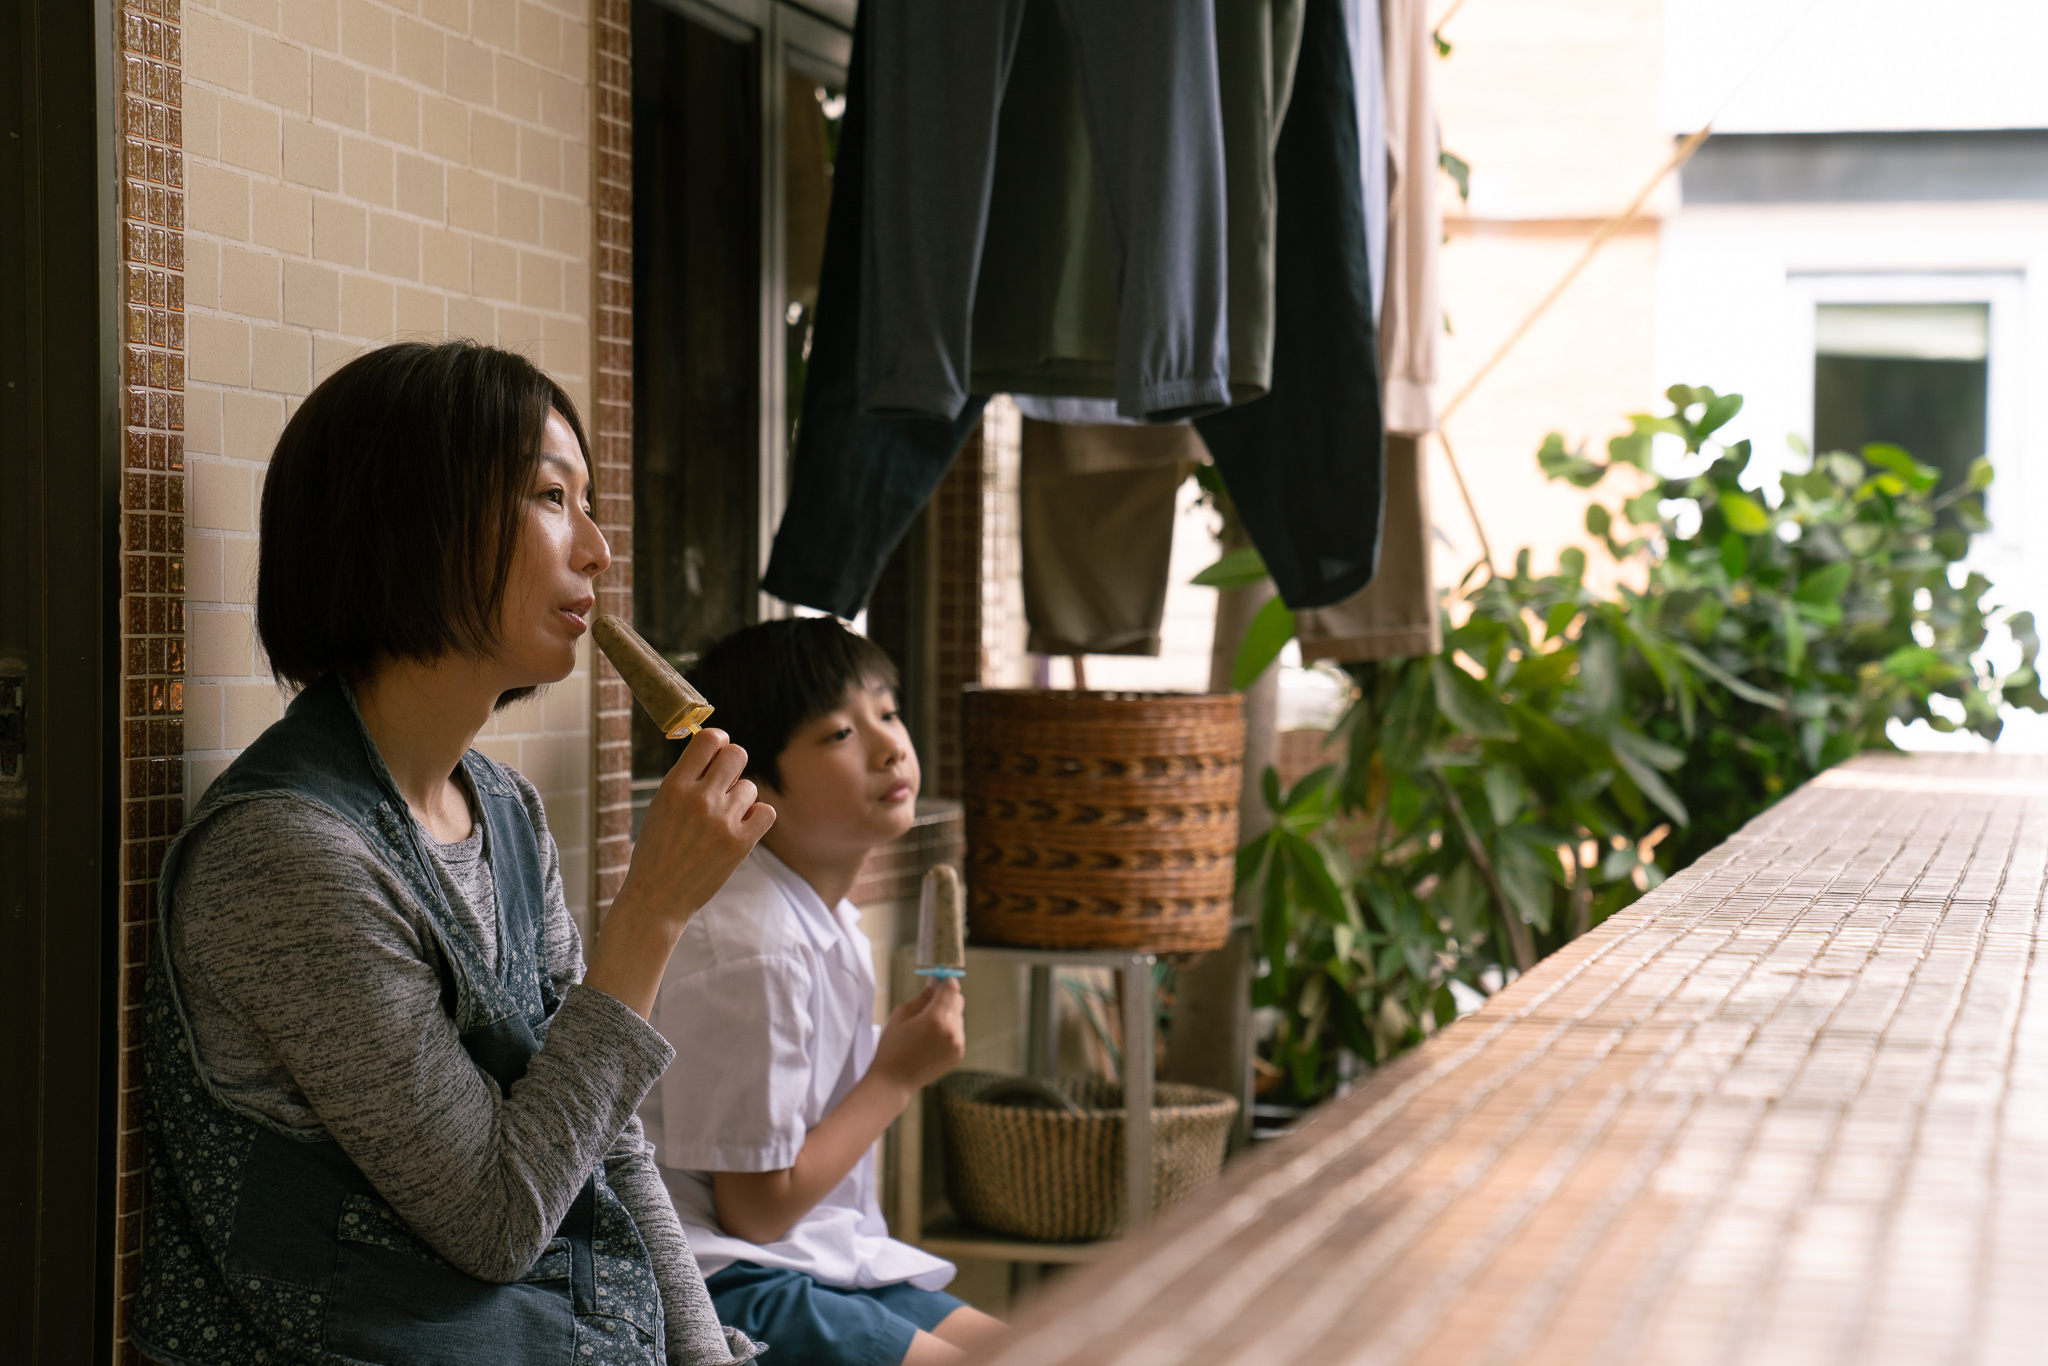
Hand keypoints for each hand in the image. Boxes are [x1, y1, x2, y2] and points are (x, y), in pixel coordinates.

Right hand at [616, 728, 775, 932]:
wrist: (657, 898)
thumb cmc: (657, 850)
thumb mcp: (661, 806)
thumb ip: (688, 779)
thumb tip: (719, 751)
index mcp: (674, 786)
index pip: (709, 739)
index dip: (718, 742)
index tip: (717, 752)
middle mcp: (699, 798)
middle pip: (737, 754)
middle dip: (733, 765)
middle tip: (725, 784)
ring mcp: (722, 821)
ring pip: (750, 787)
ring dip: (741, 800)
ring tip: (720, 821)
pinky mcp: (740, 843)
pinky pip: (767, 812)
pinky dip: (757, 818)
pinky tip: (740, 828)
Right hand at [871, 980, 965, 1093]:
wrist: (894, 1080)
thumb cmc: (893, 1046)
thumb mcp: (901, 1014)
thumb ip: (922, 996)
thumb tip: (935, 982)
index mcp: (936, 1018)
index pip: (952, 987)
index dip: (944, 981)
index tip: (937, 981)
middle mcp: (951, 1030)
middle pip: (958, 1000)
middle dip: (945, 998)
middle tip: (927, 1006)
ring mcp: (957, 1044)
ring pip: (958, 1016)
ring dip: (947, 1015)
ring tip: (926, 1028)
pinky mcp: (958, 1054)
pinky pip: (958, 1032)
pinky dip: (948, 1030)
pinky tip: (930, 1040)